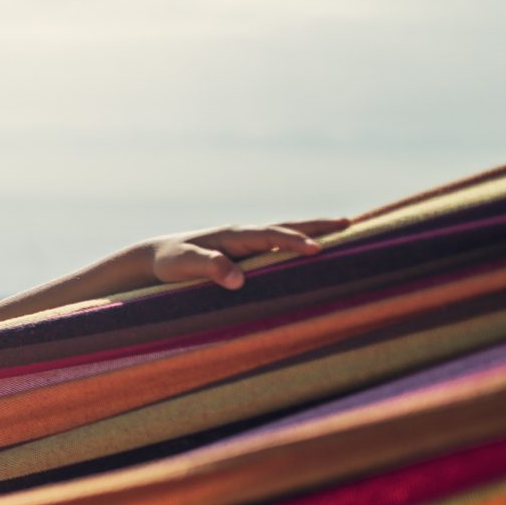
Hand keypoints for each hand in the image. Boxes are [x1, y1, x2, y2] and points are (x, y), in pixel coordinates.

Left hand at [143, 217, 351, 290]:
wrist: (157, 257)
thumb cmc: (169, 262)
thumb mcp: (183, 265)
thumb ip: (207, 267)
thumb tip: (237, 279)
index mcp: (233, 235)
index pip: (269, 236)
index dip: (293, 242)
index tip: (317, 250)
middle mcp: (244, 235)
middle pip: (285, 227)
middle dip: (316, 227)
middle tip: (348, 225)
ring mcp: (247, 243)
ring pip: (285, 234)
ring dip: (312, 231)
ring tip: (344, 230)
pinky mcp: (247, 254)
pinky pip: (279, 247)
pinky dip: (299, 244)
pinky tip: (313, 251)